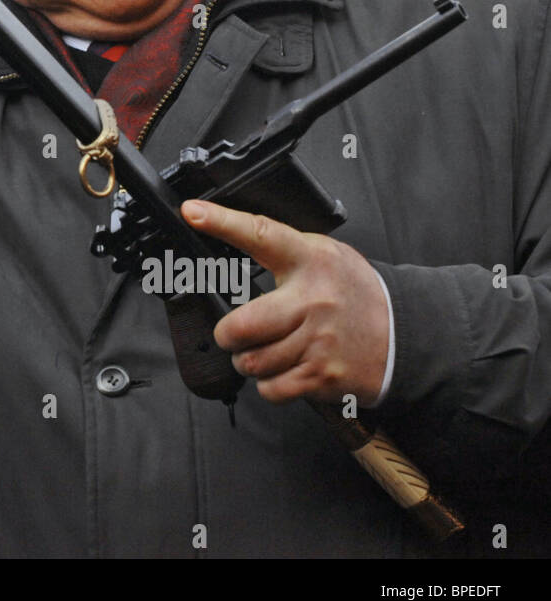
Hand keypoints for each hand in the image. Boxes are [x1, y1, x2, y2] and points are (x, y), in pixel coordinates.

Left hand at [182, 200, 390, 405]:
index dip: (223, 221)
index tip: (194, 212)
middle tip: (234, 333)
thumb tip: (228, 233)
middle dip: (228, 335)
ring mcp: (318, 341)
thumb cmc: (355, 292)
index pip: (261, 234)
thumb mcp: (324, 255)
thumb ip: (283, 249)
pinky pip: (271, 388)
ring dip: (249, 361)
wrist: (406, 333)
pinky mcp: (323, 375)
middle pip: (241, 325)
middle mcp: (312, 299)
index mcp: (310, 260)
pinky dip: (269, 384)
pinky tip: (284, 369)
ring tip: (268, 349)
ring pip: (252, 361)